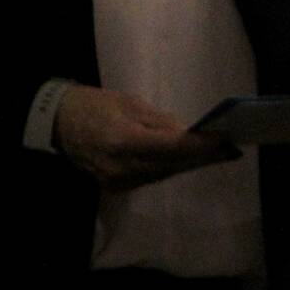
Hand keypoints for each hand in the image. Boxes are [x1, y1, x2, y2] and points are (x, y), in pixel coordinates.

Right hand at [53, 85, 239, 190]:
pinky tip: (189, 160)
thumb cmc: (95, 105)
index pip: (170, 148)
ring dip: (189, 164)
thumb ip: (161, 122)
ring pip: (163, 174)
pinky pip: (150, 177)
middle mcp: (119, 166)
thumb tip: (189, 134)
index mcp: (122, 140)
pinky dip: (170, 168)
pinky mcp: (114, 186)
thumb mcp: (130, 103)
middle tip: (231, 150)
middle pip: (170, 165)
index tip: (224, 141)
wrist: (58, 123)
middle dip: (201, 157)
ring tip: (218, 155)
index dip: (199, 146)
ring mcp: (115, 180)